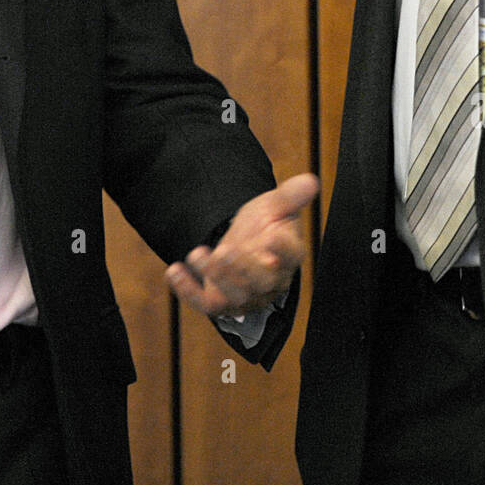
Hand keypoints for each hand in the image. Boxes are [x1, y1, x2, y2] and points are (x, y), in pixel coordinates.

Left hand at [166, 173, 317, 316]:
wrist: (245, 240)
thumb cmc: (266, 224)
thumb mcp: (276, 206)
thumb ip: (290, 195)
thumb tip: (310, 181)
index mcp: (288, 256)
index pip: (291, 256)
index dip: (283, 249)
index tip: (273, 235)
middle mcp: (271, 281)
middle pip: (261, 282)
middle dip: (242, 268)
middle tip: (225, 250)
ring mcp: (246, 296)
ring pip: (235, 297)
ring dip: (216, 277)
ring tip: (197, 253)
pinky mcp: (221, 302)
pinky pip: (206, 304)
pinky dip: (188, 291)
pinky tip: (174, 270)